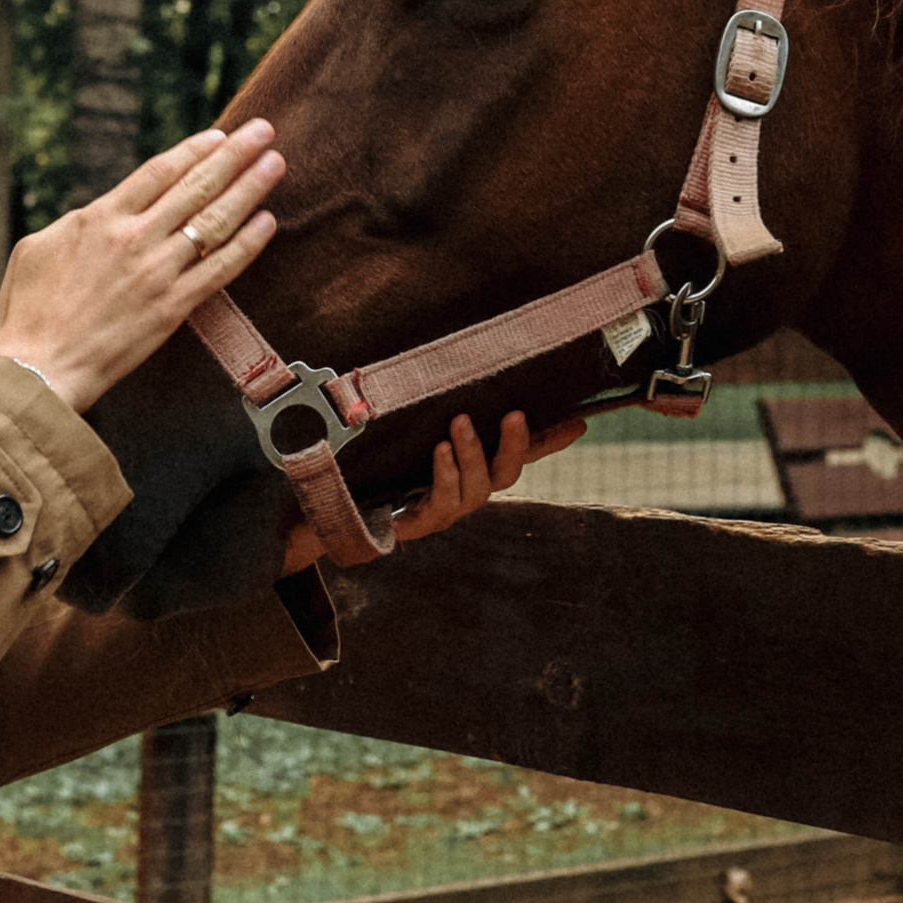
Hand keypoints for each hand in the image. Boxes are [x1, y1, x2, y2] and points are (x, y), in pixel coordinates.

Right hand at [0, 121, 284, 410]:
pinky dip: (247, 244)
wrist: (37, 368)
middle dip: (234, 155)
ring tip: (275, 163)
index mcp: (99, 218)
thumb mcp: (37, 248)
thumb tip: (101, 213)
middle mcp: (134, 238)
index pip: (159, 172)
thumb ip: (78, 224)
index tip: (219, 136)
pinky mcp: (172, 309)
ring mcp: (157, 273)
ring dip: (249, 189)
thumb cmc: (27, 312)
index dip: (194, 150)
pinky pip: (219, 270)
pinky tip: (268, 222)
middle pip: (195, 186)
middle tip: (263, 131)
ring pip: (214, 221)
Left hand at [280, 410, 586, 572]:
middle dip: (514, 444)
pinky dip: (444, 477)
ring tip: (459, 425)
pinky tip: (439, 453)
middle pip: (505, 475)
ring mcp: (441, 512)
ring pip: (476, 491)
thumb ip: (437, 410)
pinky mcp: (415, 525)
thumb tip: (454, 376)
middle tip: (513, 412)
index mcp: (468, 471)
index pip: (520, 455)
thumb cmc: (372, 464)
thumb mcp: (408, 431)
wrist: (322, 507)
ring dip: (473, 455)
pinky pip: (439, 505)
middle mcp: (463, 494)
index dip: (548, 439)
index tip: (579, 419)